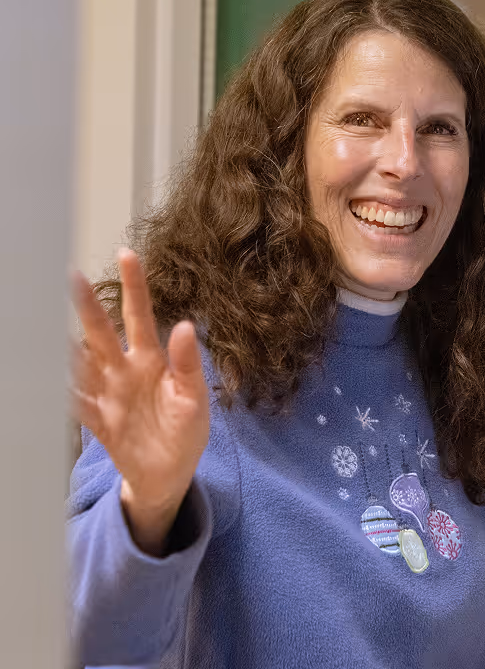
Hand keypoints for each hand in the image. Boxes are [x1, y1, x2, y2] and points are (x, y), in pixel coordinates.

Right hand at [71, 249, 209, 555]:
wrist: (170, 474)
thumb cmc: (187, 431)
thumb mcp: (196, 400)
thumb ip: (189, 365)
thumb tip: (186, 325)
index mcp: (153, 361)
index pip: (141, 317)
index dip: (135, 286)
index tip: (127, 254)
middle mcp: (125, 371)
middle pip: (102, 333)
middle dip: (88, 306)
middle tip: (73, 276)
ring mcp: (107, 394)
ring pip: (81, 364)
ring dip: (66, 346)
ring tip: (47, 323)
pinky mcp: (96, 421)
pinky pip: (74, 402)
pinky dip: (60, 391)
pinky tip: (45, 376)